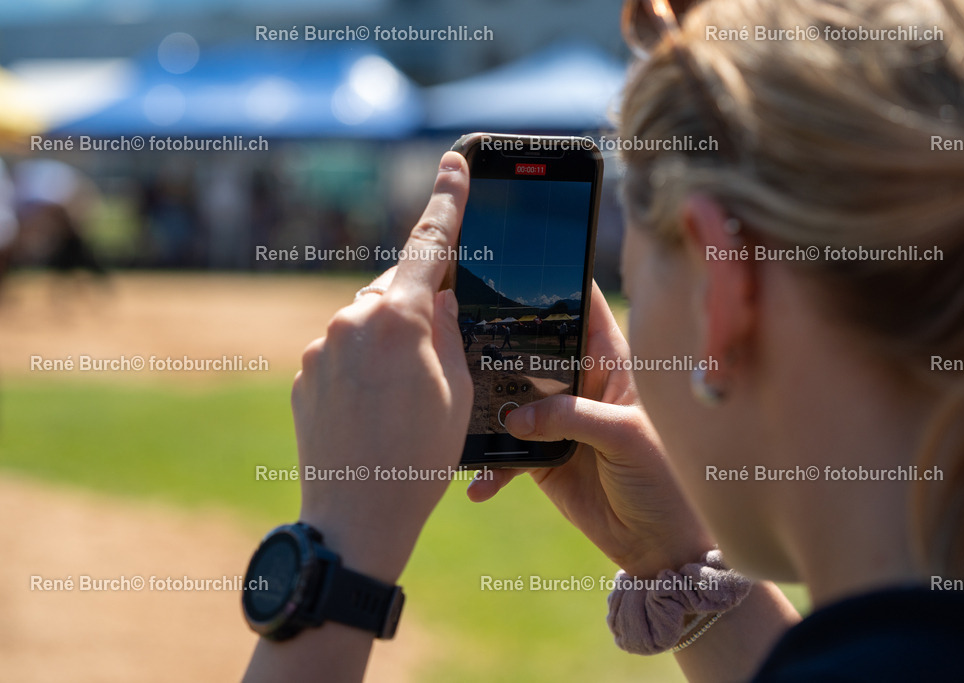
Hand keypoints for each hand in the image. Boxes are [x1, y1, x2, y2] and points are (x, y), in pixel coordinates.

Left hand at [292, 152, 471, 583]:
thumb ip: (447, 329)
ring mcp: (320, 347)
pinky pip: (341, 354)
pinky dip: (361, 370)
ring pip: (366, 327)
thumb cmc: (419, 456)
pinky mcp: (303, 373)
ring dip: (387, 348)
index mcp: (396, 317)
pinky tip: (372, 413)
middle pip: (393, 294)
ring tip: (400, 407)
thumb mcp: (458, 389)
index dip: (447, 201)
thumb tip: (434, 298)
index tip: (453, 162)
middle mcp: (350, 320)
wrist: (357, 517)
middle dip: (415, 315)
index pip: (428, 246)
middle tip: (434, 370)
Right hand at [468, 283, 714, 577]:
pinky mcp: (540, 457)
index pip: (586, 307)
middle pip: (535, 348)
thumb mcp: (626, 437)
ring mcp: (557, 419)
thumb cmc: (665, 481)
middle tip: (460, 330)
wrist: (659, 545)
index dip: (559, 280)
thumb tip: (514, 417)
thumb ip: (571, 417)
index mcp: (612, 362)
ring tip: (457, 410)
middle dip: (500, 341)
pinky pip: (505, 454)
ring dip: (485, 408)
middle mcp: (580, 383)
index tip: (522, 260)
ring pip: (510, 398)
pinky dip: (490, 468)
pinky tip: (478, 485)